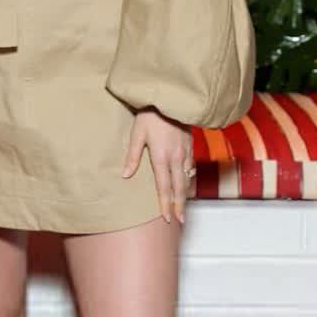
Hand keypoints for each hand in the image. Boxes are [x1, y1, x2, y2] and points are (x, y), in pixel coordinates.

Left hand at [122, 108, 194, 224]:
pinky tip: (187, 182)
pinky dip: (189, 177)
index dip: (165, 204)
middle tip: (180, 220)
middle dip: (179, 205)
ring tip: (183, 206)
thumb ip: (132, 156)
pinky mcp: (190, 144)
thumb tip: (126, 175)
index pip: (164, 187)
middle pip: (179, 187)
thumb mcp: (137, 133)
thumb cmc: (150, 114)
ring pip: (187, 178)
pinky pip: (191, 166)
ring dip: (185, 194)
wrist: (171, 97)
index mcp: (161, 157)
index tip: (167, 218)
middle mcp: (176, 157)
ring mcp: (185, 151)